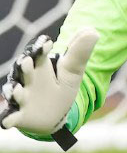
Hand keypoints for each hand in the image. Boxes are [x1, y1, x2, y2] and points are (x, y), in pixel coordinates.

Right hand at [0, 28, 98, 150]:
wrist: (54, 115)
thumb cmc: (61, 88)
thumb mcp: (73, 72)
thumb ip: (80, 53)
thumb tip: (93, 31)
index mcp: (41, 66)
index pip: (39, 53)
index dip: (41, 48)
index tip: (47, 43)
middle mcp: (28, 80)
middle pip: (23, 70)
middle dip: (23, 66)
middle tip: (27, 61)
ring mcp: (22, 97)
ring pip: (15, 92)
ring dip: (14, 91)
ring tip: (16, 89)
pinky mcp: (19, 115)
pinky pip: (10, 117)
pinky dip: (8, 119)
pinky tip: (7, 121)